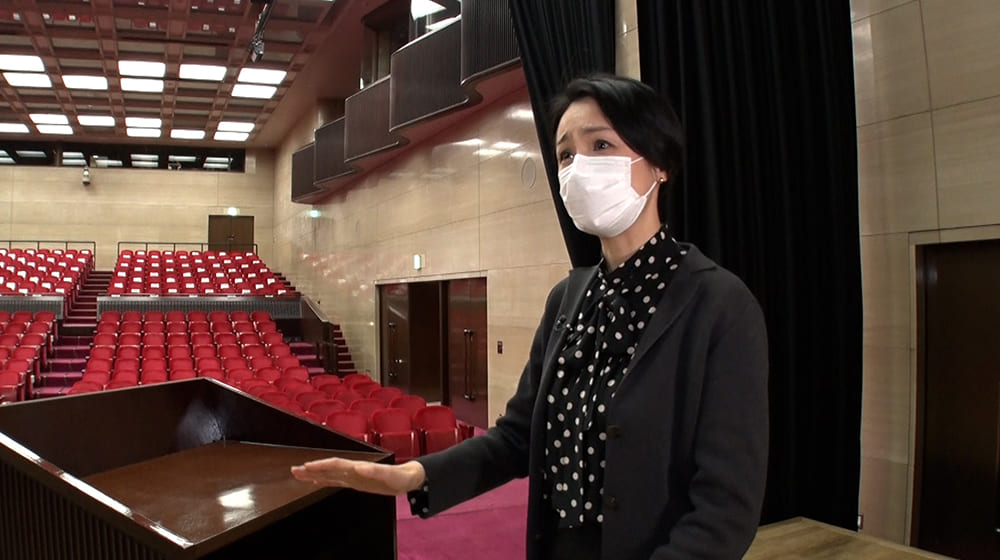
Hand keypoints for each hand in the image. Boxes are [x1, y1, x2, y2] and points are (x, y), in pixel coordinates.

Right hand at [290, 457, 425, 495]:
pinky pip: (336, 481)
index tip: (307, 466)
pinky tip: (315, 480)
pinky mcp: (355, 482)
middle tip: (294, 470)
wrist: (406, 479)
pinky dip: (324, 480)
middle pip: (328, 467)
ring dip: (314, 473)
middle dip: (311, 468)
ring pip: (329, 474)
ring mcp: (353, 476)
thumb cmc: (398, 477)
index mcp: (358, 467)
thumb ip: (374, 472)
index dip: (321, 465)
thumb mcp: (388, 476)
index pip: (336, 464)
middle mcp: (353, 470)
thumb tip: (359, 467)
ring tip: (298, 473)